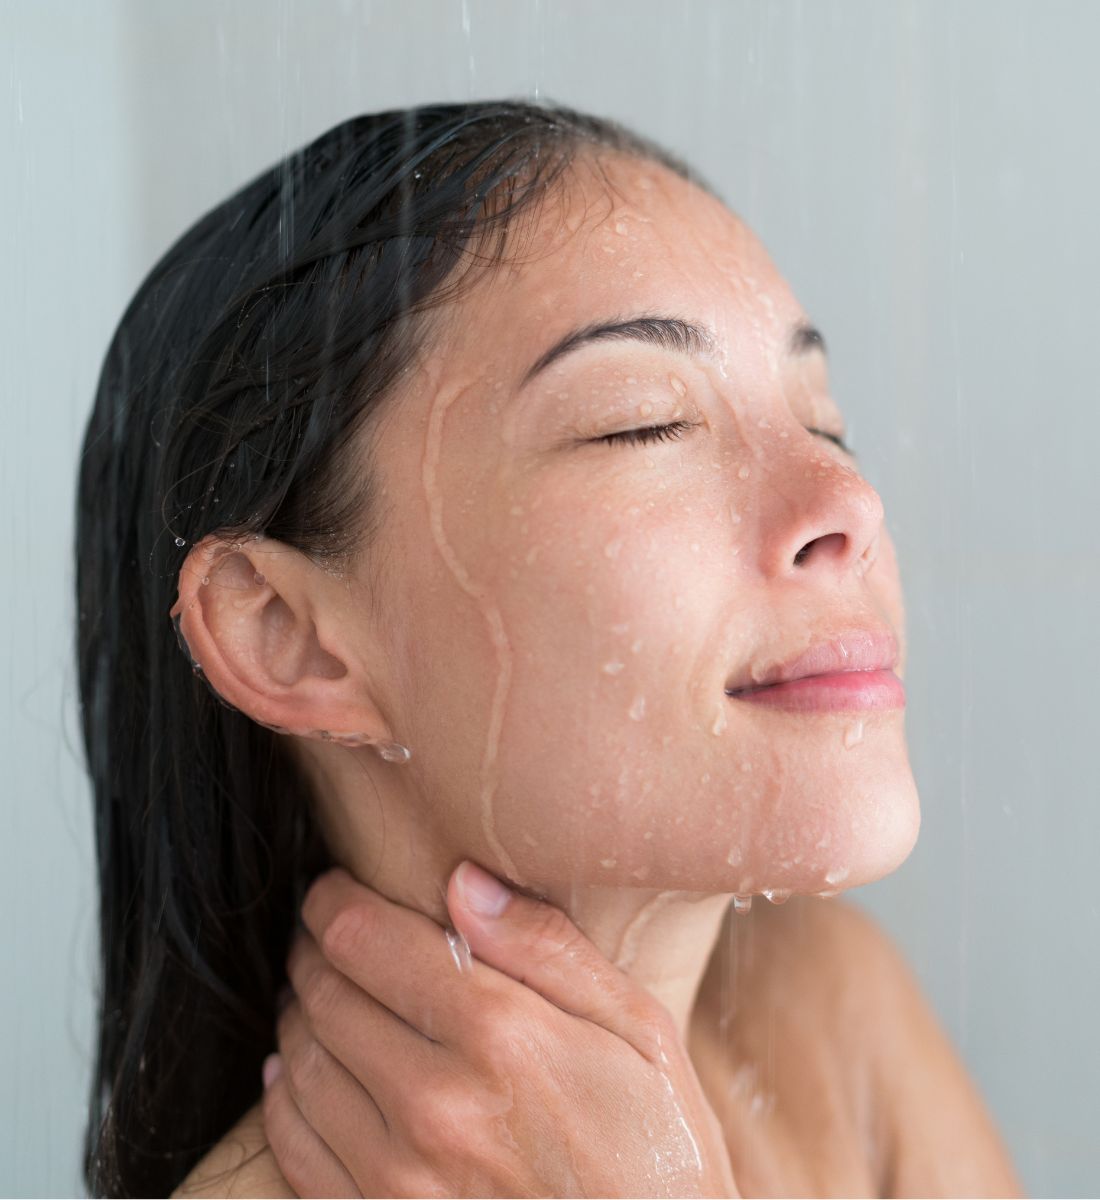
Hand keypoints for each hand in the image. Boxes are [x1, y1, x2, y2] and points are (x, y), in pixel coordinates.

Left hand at [261, 861, 739, 1197]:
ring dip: (299, 1014)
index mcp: (499, 1034)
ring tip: (321, 994)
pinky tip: (302, 1072)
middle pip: (324, 992)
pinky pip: (293, 1147)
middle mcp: (436, 1103)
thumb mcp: (639, 1031)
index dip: (334, 901)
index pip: (363, 938)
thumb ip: (547, 948)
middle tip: (328, 936)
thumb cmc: (657, 1150)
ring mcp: (400, 1177)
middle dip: (315, 950)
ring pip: (302, 1061)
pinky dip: (286, 1097)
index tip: (337, 890)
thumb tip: (463, 883)